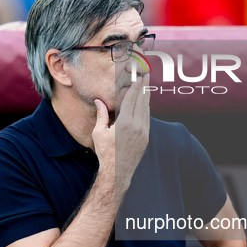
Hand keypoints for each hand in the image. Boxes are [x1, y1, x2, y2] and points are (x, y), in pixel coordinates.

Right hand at [92, 73, 150, 188]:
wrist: (117, 171)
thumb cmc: (105, 152)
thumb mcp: (99, 132)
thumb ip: (101, 115)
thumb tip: (99, 101)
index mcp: (125, 123)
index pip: (131, 99)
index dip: (135, 87)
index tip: (137, 77)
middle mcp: (137, 126)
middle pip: (142, 101)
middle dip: (144, 87)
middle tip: (146, 75)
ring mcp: (144, 132)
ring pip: (147, 110)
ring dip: (146, 97)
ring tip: (146, 86)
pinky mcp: (146, 138)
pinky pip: (147, 119)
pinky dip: (146, 109)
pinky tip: (145, 103)